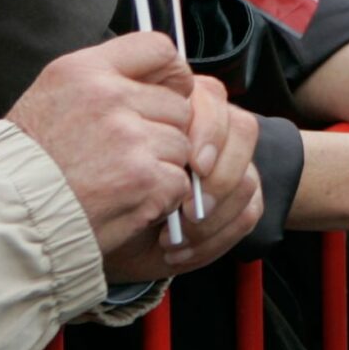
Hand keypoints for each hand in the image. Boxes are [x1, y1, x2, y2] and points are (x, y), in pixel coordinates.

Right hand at [6, 33, 195, 254]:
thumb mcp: (56, 95)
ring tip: (120, 176)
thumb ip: (110, 79)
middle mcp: (109, 99)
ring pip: (182, 144)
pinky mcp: (144, 178)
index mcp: (85, 71)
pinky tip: (127, 197)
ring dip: (162, 164)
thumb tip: (168, 76)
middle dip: (163, 129)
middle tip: (126, 151)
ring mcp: (130, 139)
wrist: (11, 213)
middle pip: (178, 105)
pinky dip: (161, 195)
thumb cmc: (32, 159)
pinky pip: (179, 180)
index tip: (169, 92)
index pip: (159, 49)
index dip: (172, 75)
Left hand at [102, 81, 262, 281]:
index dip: (211, 131)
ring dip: (212, 218)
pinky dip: (216, 237)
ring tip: (177, 237)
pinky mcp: (240, 203)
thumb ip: (137, 136)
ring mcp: (230, 169)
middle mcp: (212, 134)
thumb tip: (171, 138)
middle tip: (190, 210)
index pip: (215, 100)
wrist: (101, 234)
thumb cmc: (102, 192)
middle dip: (220, 176)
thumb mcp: (109, 160)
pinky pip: (247, 213)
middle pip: (243, 132)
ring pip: (247, 180)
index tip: (195, 165)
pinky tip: (181, 249)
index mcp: (181, 110)